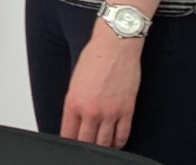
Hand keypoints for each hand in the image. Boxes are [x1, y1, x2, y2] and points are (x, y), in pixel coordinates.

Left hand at [60, 32, 141, 148]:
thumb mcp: (75, 81)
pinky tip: (116, 143)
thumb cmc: (94, 58)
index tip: (70, 145)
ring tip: (100, 147)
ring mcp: (110, 113)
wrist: (114, 47)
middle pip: (86, 141)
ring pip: (105, 142)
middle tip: (85, 148)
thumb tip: (76, 121)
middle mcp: (90, 110)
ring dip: (102, 146)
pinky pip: (123, 135)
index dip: (69, 141)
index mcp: (73, 102)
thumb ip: (75, 103)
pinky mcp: (127, 111)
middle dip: (84, 146)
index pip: (68, 133)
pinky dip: (119, 142)